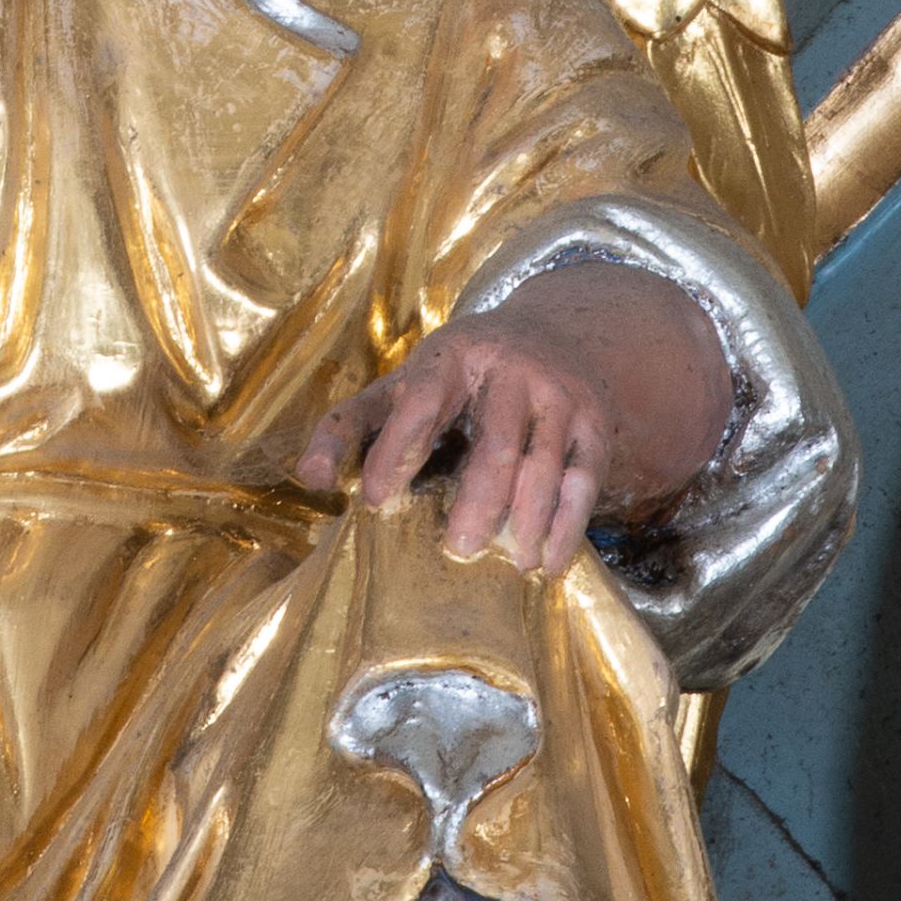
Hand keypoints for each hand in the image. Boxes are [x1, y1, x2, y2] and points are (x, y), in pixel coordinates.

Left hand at [299, 314, 618, 579]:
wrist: (550, 336)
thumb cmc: (455, 379)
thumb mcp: (401, 386)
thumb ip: (348, 428)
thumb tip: (308, 478)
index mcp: (450, 357)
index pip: (422, 402)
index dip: (398, 451)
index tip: (378, 502)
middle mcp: (510, 370)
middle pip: (497, 442)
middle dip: (478, 499)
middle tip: (456, 549)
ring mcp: (558, 397)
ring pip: (544, 465)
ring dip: (528, 520)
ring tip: (508, 564)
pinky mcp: (592, 426)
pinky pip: (584, 480)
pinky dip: (568, 526)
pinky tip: (546, 563)